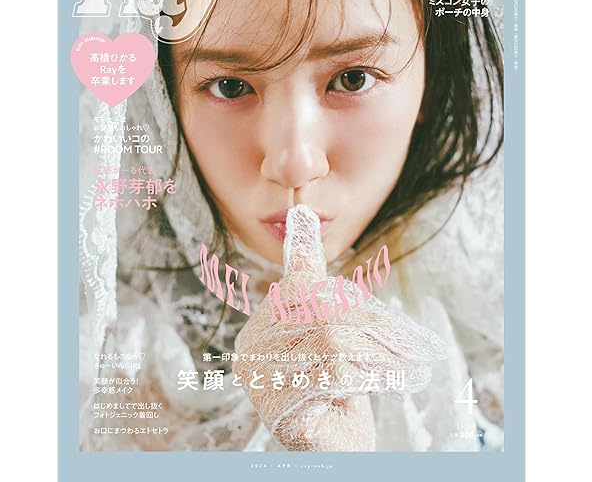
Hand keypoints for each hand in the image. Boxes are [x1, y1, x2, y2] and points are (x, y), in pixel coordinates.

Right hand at [233, 205, 445, 450]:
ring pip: (332, 338)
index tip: (302, 213)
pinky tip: (380, 386)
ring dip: (378, 353)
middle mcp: (254, 346)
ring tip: (400, 368)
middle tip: (407, 346)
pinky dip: (368, 375)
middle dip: (373, 325)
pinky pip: (334, 370)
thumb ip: (316, 282)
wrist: (336, 448)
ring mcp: (260, 376)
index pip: (296, 284)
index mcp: (263, 325)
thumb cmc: (339, 387)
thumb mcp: (334, 330)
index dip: (310, 259)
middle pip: (321, 309)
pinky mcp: (278, 404)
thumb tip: (302, 216)